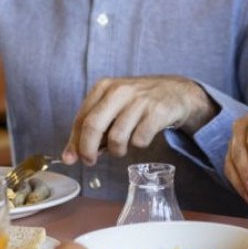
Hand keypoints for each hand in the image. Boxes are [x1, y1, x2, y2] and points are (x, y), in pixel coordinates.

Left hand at [63, 76, 216, 164]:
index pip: (81, 119)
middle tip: (91, 161)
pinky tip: (141, 137)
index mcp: (104, 87)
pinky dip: (138, 145)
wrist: (177, 92)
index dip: (74, 142)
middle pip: (93, 126)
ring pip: (117, 138)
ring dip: (117, 150)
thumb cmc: (139, 102)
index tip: (71, 159)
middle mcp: (120, 91)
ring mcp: (139, 101)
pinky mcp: (157, 112)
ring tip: (122, 147)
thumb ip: (92, 127)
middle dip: (88, 150)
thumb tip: (70, 156)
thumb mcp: (113, 105)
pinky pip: (139, 141)